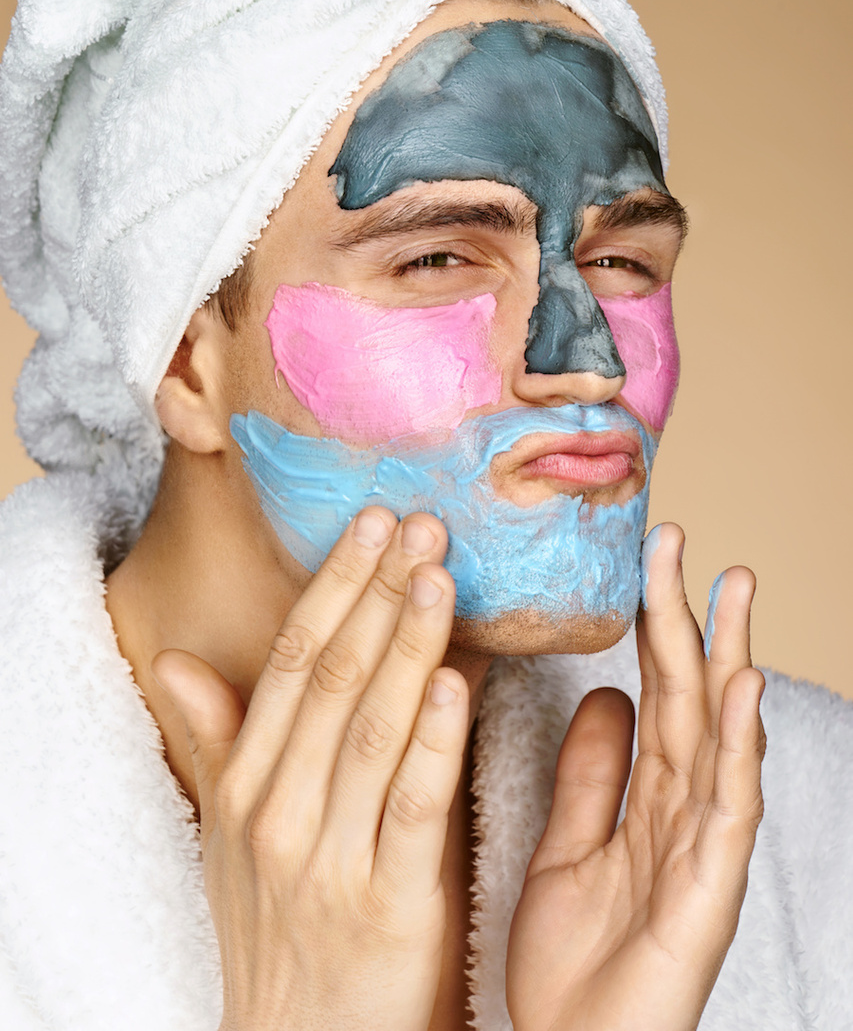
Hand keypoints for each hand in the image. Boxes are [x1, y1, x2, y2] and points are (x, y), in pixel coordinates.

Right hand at [152, 507, 468, 1030]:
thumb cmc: (280, 930)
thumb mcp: (232, 836)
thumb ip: (220, 742)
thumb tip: (177, 660)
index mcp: (248, 786)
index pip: (295, 662)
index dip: (335, 586)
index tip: (373, 522)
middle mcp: (280, 812)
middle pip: (335, 679)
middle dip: (379, 592)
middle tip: (421, 521)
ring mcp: (331, 859)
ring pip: (375, 727)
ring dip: (410, 642)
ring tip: (440, 572)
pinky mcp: (389, 906)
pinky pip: (414, 805)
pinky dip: (436, 739)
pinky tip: (458, 681)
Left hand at [506, 523, 764, 1030]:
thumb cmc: (575, 963)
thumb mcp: (570, 845)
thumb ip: (592, 772)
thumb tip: (608, 692)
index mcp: (648, 798)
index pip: (653, 690)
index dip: (651, 622)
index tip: (643, 553)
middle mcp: (682, 813)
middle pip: (687, 697)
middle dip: (686, 616)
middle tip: (677, 537)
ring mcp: (700, 851)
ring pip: (718, 739)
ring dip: (728, 660)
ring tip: (731, 587)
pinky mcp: (707, 894)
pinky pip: (724, 810)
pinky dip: (735, 748)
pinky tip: (739, 691)